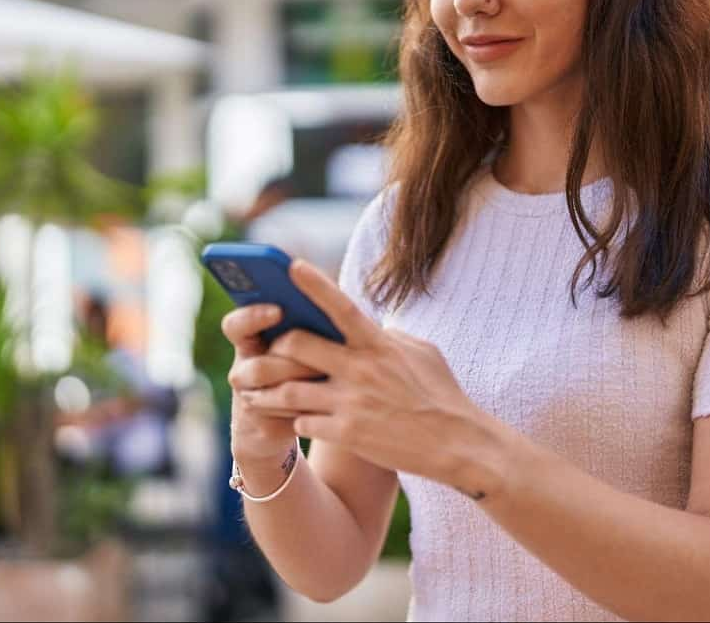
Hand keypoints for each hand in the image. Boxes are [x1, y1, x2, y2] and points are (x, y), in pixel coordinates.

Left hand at [239, 259, 503, 497]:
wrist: (456, 444)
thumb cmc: (441, 394)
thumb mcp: (421, 352)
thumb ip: (388, 336)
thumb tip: (369, 325)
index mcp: (379, 345)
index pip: (341, 307)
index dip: (314, 285)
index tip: (290, 266)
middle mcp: (361, 369)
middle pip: (298, 346)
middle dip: (276, 346)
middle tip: (266, 349)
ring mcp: (351, 402)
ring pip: (289, 389)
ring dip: (266, 390)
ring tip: (253, 392)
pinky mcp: (347, 433)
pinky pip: (303, 422)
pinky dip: (295, 418)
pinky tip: (294, 418)